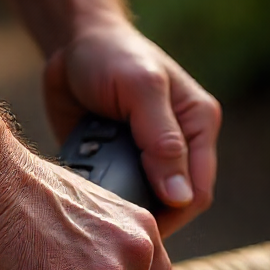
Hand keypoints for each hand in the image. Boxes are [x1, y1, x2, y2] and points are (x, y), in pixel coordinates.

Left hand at [44, 20, 221, 235]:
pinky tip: (82, 188)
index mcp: (198, 125)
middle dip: (142, 212)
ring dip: (118, 206)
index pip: (198, 192)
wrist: (70, 45)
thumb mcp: (140, 89)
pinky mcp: (121, 163)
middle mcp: (181, 146)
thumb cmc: (111, 56)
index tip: (134, 225)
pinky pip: (117, 195)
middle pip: (173, 205)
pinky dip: (101, 197)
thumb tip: (181, 196)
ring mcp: (150, 157)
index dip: (172, 215)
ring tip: (91, 194)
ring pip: (144, 204)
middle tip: (106, 215)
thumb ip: (163, 140)